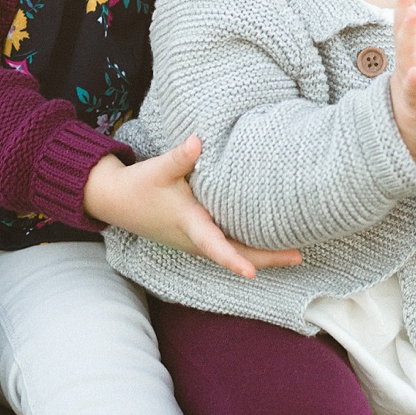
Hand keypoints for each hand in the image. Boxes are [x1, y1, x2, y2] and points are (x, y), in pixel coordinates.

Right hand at [83, 138, 302, 280]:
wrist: (117, 201)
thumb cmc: (139, 185)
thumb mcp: (158, 169)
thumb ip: (180, 157)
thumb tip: (199, 141)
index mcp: (188, 223)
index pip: (214, 246)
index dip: (233, 260)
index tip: (252, 273)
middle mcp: (194, 239)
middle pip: (234, 256)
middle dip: (267, 259)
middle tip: (298, 256)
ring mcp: (195, 242)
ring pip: (233, 254)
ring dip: (262, 256)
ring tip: (293, 253)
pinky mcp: (196, 237)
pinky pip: (226, 248)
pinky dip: (248, 249)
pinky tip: (268, 243)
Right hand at [388, 0, 415, 159]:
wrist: (412, 133)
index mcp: (414, 52)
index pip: (411, 20)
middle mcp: (408, 62)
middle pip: (405, 30)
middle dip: (406, 6)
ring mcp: (408, 81)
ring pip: (406, 54)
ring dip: (409, 35)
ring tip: (414, 14)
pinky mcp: (415, 104)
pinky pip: (414, 91)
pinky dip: (414, 82)